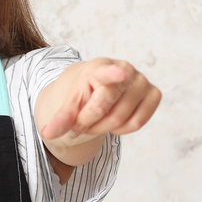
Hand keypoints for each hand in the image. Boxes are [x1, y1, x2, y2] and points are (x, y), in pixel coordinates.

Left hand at [40, 58, 160, 144]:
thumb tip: (46, 134)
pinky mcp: (154, 93)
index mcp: (99, 67)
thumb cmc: (85, 95)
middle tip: (80, 123)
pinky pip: (137, 123)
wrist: (101, 88)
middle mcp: (125, 68)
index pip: (107, 72)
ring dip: (102, 128)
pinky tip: (114, 122)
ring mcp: (142, 81)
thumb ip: (60, 119)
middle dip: (87, 121)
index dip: (113, 73)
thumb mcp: (70, 105)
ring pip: (121, 119)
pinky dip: (122, 129)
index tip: (120, 73)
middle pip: (105, 106)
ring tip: (95, 121)